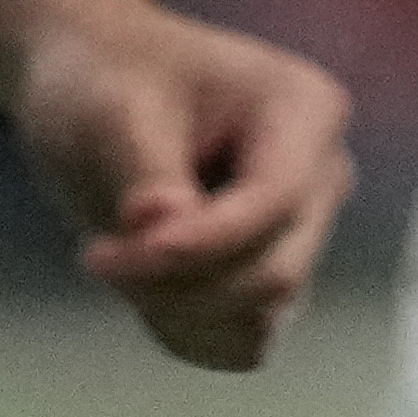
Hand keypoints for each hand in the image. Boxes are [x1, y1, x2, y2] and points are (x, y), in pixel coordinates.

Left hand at [0, 0, 357, 366]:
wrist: (95, 84)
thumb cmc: (108, 77)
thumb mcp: (113, 111)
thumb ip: (146, 171)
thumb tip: (165, 225)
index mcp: (305, 107)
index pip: (273, 202)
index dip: (198, 243)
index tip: (111, 252)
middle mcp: (322, 172)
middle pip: (272, 271)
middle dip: (176, 281)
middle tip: (94, 255)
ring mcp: (303, 230)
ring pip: (257, 316)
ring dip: (174, 308)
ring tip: (113, 257)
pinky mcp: (270, 273)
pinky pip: (241, 340)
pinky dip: (183, 328)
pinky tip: (139, 280)